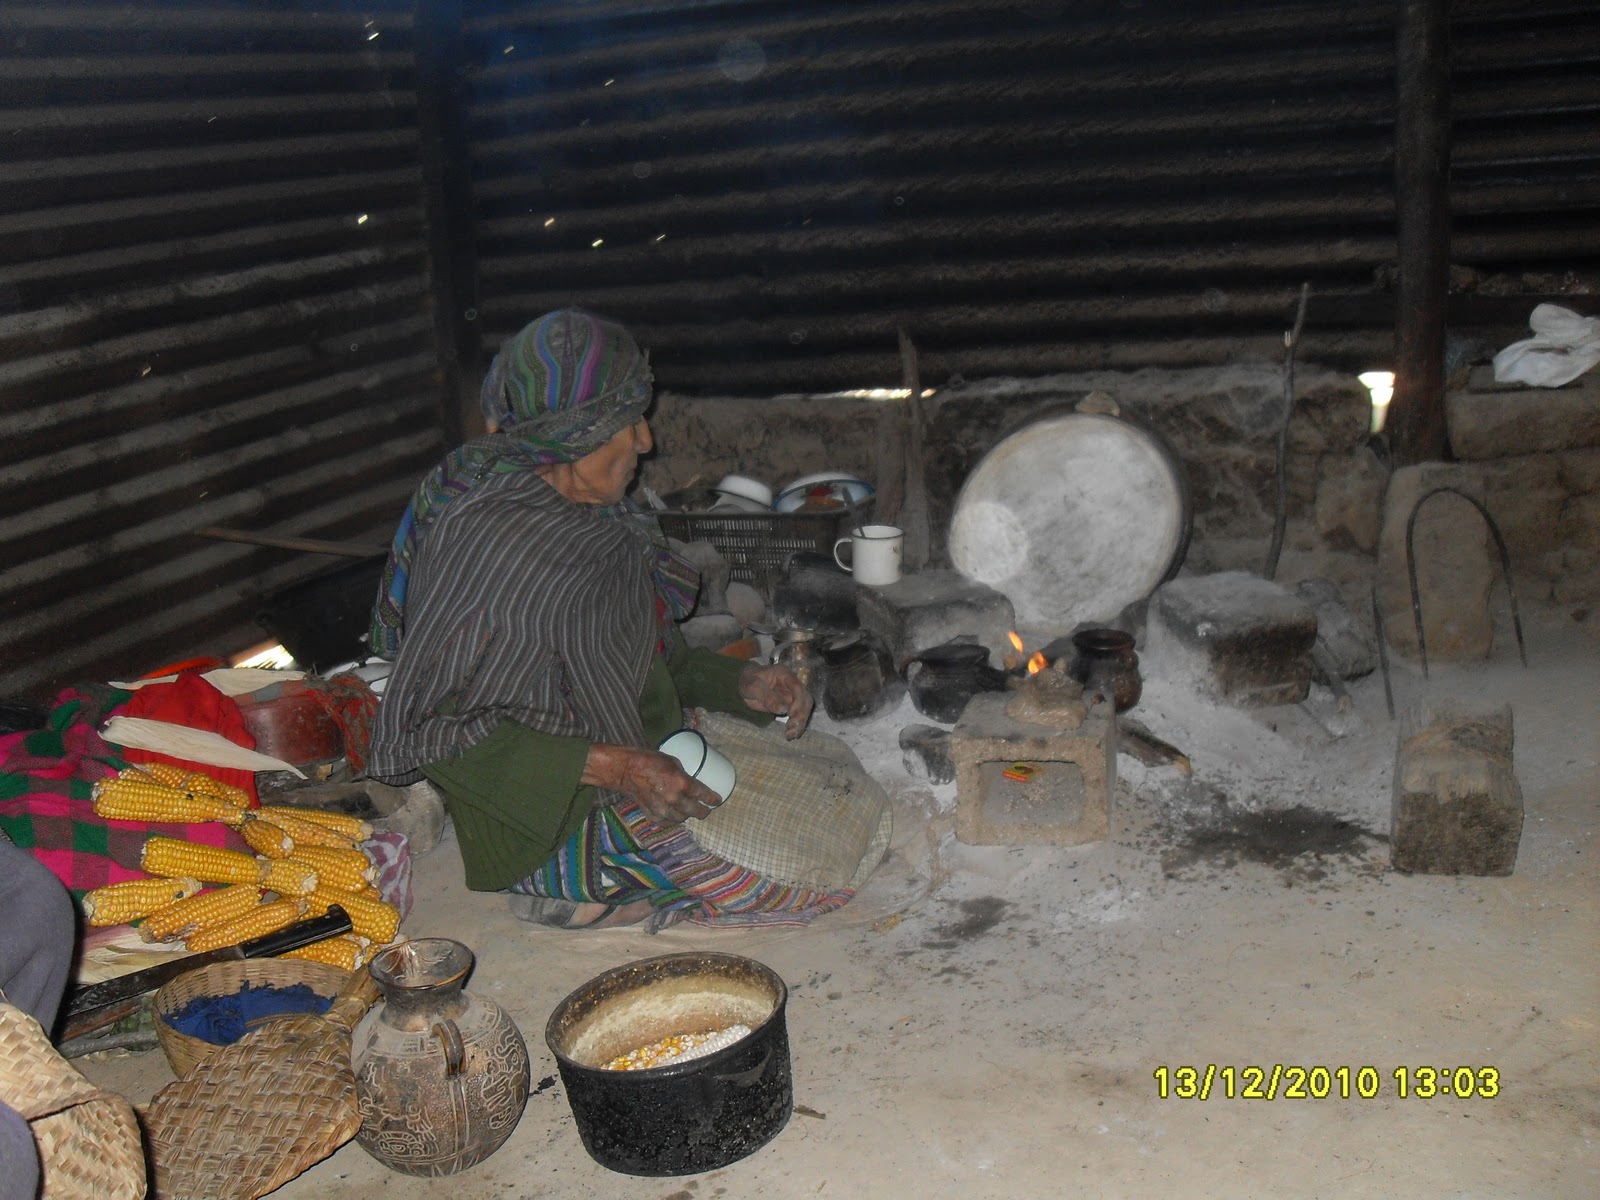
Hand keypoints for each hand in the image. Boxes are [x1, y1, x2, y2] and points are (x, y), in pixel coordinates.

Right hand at [584, 743, 721, 824]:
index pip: (703, 795)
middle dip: (703, 811)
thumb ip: (683, 774)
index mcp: (682, 784)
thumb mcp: (673, 761)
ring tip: (689, 810)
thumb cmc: (649, 760)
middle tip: (706, 809)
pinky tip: (674, 813)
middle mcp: (675, 800)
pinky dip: (672, 818)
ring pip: (682, 818)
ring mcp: (663, 810)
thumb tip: (691, 781)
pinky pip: (667, 821)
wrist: (625, 771)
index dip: (712, 799)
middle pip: (695, 812)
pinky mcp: (653, 815)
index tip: (717, 800)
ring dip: (687, 815)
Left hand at [737, 662, 812, 738]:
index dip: (798, 701)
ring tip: (791, 735)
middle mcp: (792, 685)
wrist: (745, 685)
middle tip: (791, 727)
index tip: (791, 714)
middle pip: (805, 699)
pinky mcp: (791, 706)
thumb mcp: (753, 686)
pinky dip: (797, 726)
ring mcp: (793, 696)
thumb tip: (782, 709)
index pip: (798, 688)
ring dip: (800, 723)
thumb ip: (767, 697)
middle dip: (801, 715)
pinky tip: (792, 735)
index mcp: (784, 675)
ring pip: (804, 709)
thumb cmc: (748, 681)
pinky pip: (798, 716)